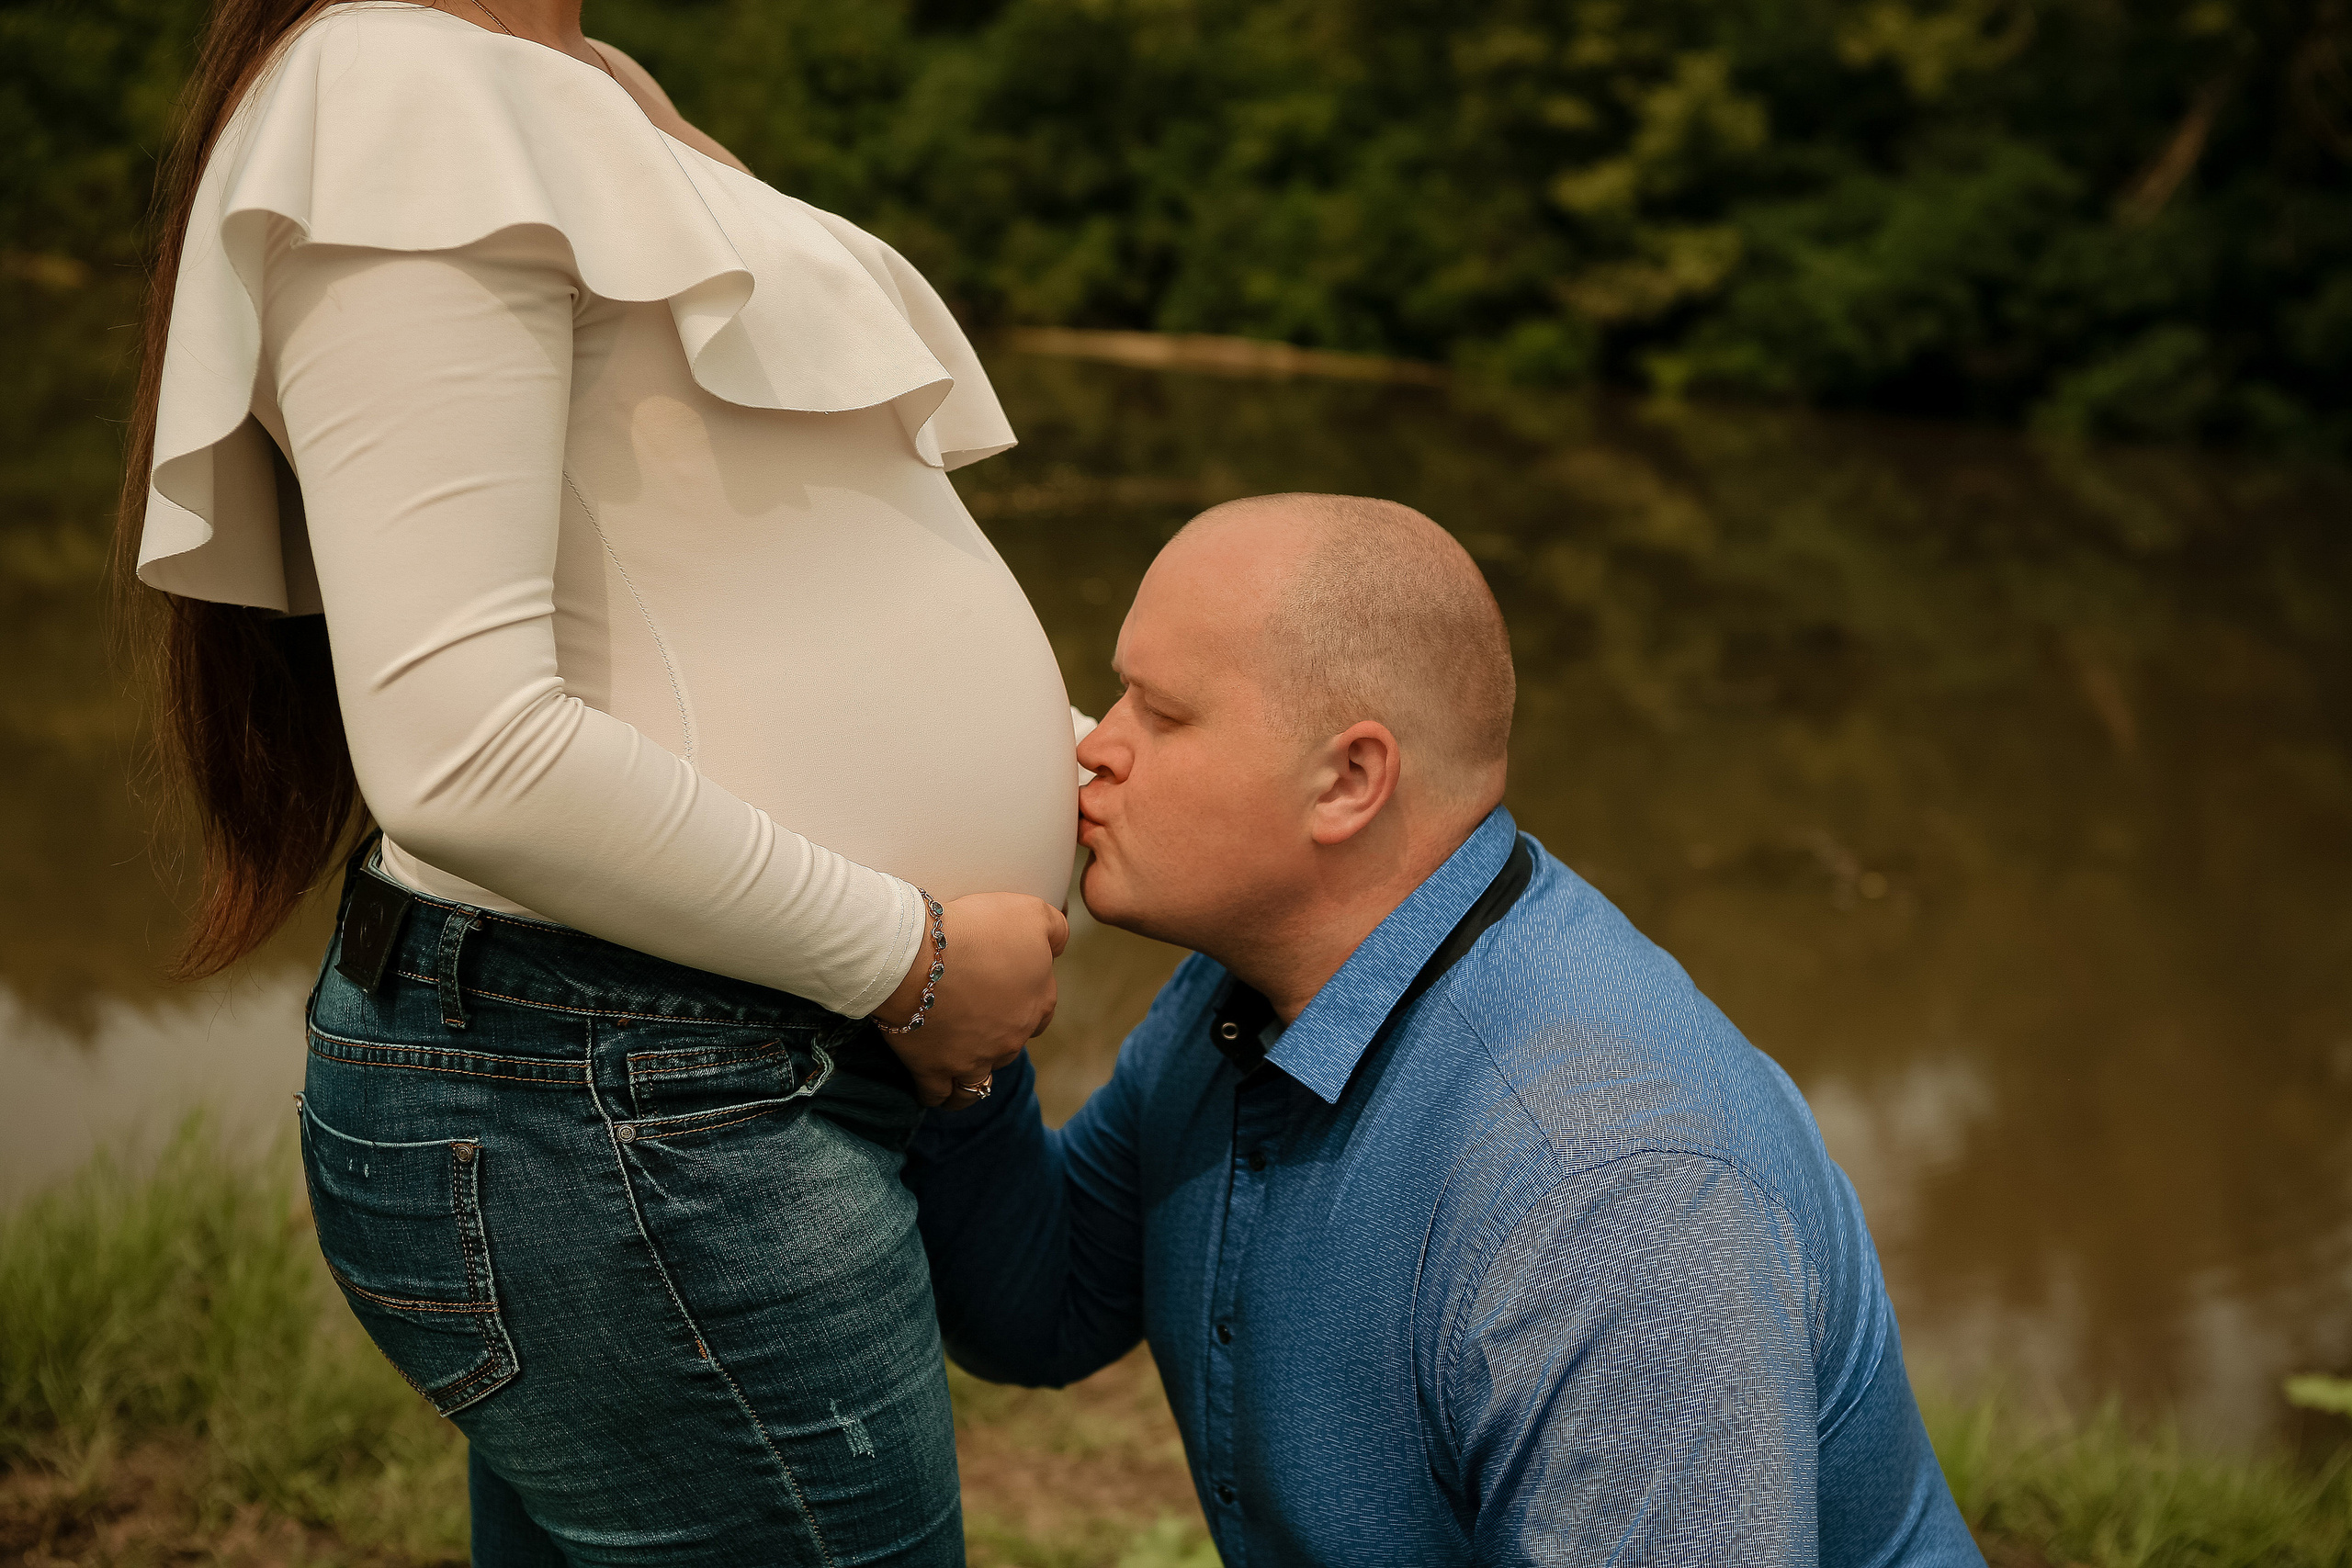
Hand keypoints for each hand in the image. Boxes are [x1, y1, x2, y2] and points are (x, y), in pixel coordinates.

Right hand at [871, 891, 1068, 1107]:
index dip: (1026, 1000)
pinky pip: (940, 1095)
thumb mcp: (1029, 913)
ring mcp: (975, 1061)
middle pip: (1010, 1045)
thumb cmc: (974, 930)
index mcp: (1037, 1004)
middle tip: (973, 1016)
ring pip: (980, 1081)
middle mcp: (1012, 1039)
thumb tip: (1059, 947)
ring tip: (958, 1060)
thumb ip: (1055, 930)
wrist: (918, 954)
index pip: (1043, 1010)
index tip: (1005, 989)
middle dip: (997, 1036)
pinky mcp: (935, 1071)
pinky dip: (939, 1092)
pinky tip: (932, 1081)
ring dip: (973, 1072)